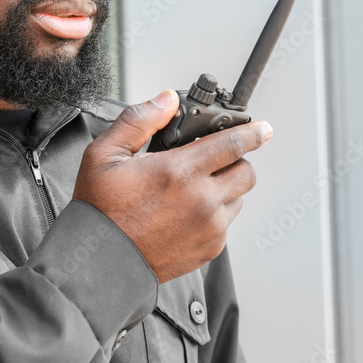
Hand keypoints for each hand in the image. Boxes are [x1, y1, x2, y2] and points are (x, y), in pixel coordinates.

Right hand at [73, 89, 271, 283]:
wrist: (101, 262)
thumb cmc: (100, 210)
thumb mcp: (104, 154)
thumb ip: (139, 120)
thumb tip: (166, 100)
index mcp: (179, 172)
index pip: (232, 144)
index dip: (252, 133)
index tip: (262, 129)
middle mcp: (201, 200)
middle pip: (245, 171)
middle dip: (235, 160)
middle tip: (214, 160)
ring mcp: (209, 227)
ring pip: (238, 198)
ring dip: (225, 188)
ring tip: (193, 189)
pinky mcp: (209, 249)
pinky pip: (226, 224)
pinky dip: (214, 214)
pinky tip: (186, 212)